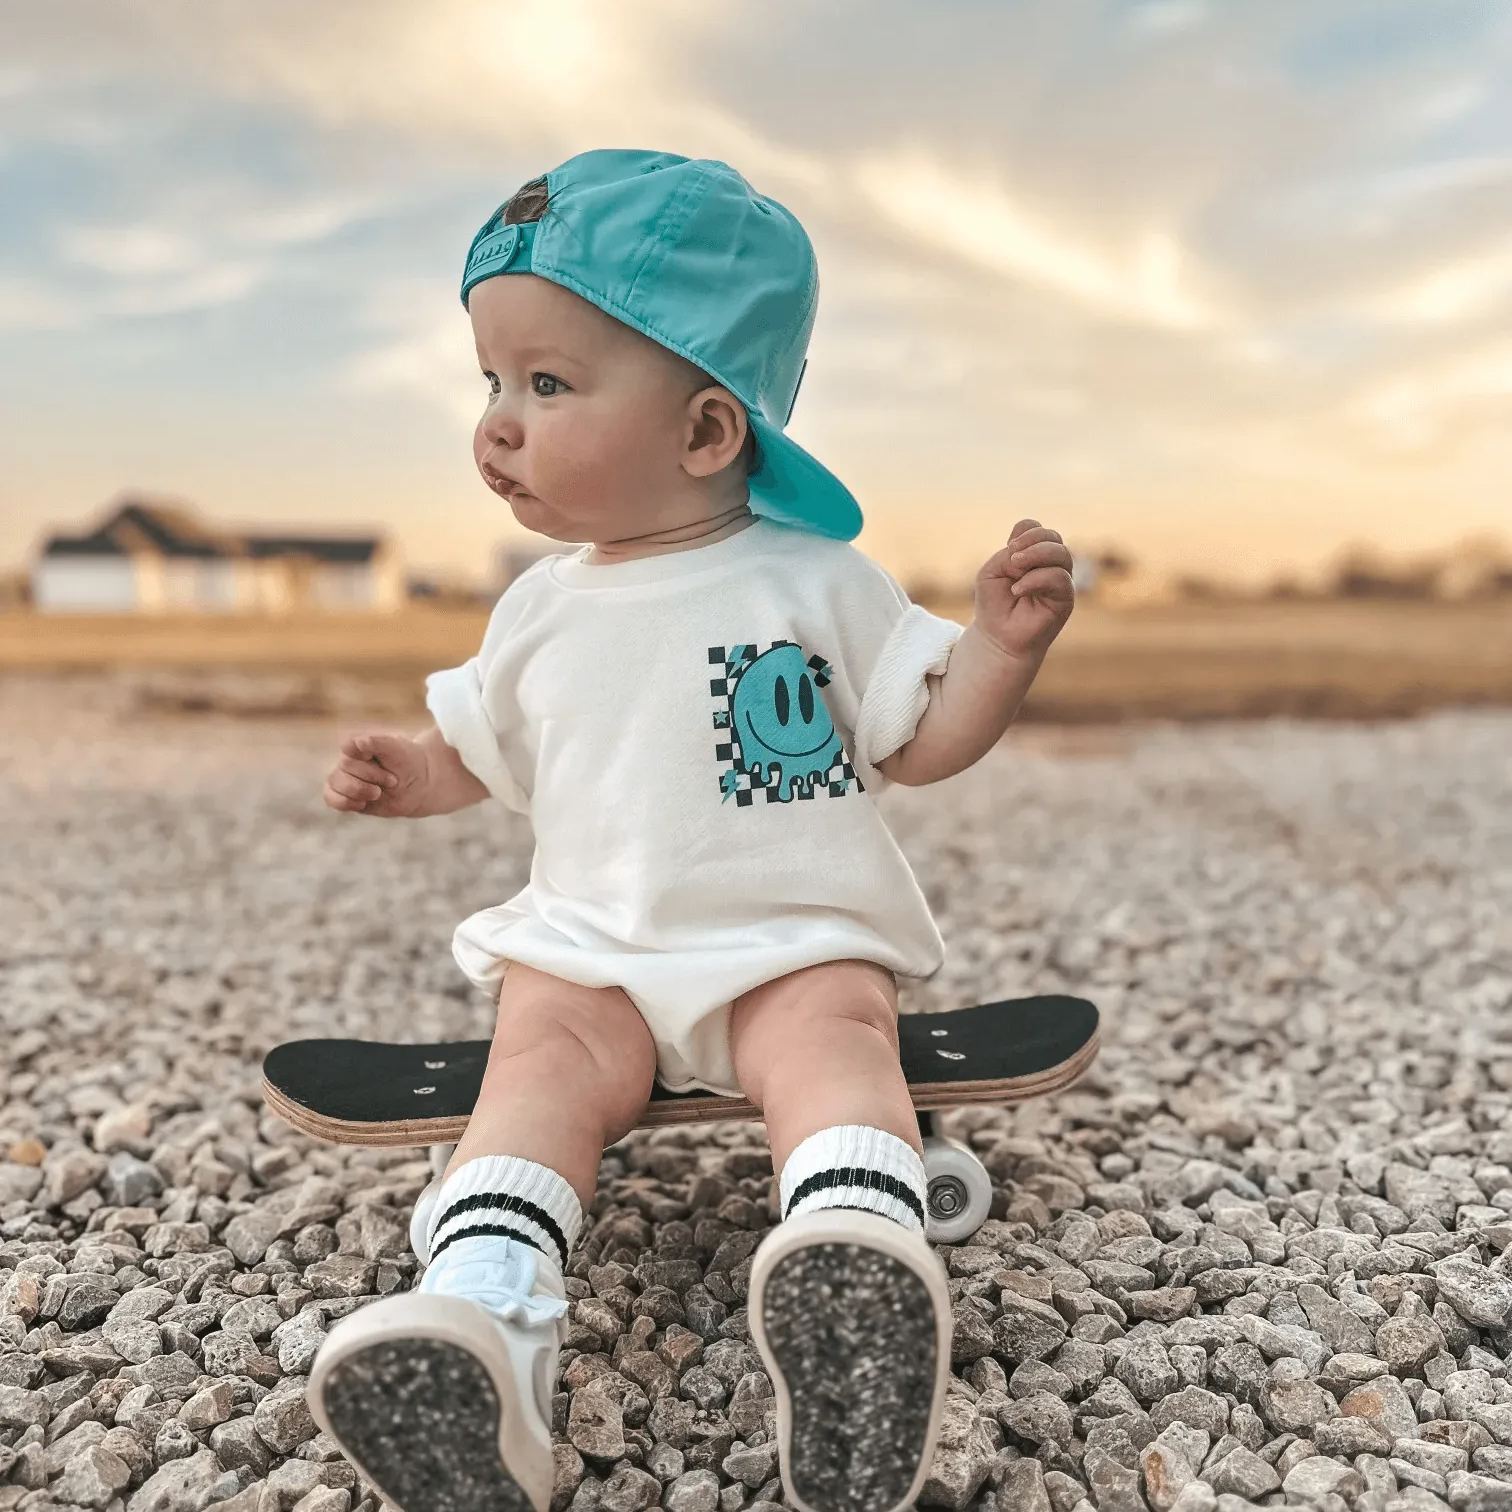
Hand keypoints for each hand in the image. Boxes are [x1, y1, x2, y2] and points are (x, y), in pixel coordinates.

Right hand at [323, 731, 431, 817]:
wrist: (419, 786)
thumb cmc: (408, 762)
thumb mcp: (398, 749)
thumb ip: (378, 742)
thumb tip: (358, 742)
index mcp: (360, 744)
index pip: (348, 747)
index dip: (365, 756)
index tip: (382, 760)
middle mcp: (349, 759)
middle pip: (345, 767)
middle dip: (373, 776)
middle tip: (393, 780)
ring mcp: (346, 777)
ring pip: (334, 783)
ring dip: (359, 790)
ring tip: (378, 793)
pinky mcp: (346, 795)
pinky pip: (330, 797)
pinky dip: (343, 802)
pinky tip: (361, 803)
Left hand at [973, 518, 1074, 660]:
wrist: (997, 637)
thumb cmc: (994, 604)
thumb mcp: (993, 572)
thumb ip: (1009, 555)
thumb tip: (1031, 556)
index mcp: (1032, 555)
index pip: (1036, 529)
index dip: (1024, 532)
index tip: (1008, 548)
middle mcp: (1050, 565)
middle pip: (1052, 537)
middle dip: (1031, 541)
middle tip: (1011, 559)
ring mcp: (1060, 581)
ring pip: (1062, 553)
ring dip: (1036, 555)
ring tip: (1015, 569)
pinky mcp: (1065, 599)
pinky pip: (1060, 578)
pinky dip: (1036, 579)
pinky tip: (1018, 590)